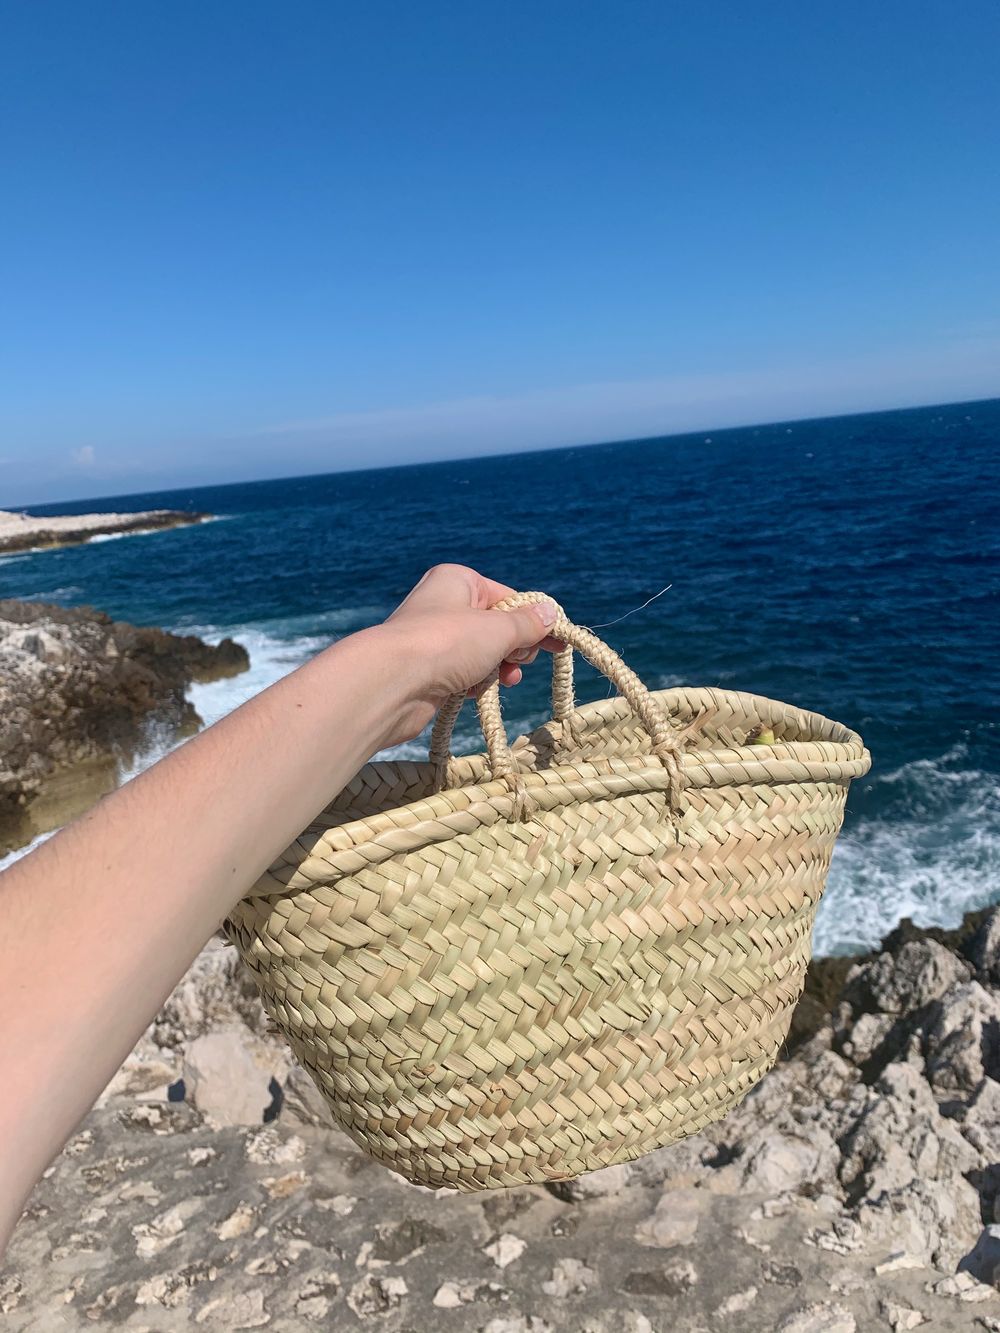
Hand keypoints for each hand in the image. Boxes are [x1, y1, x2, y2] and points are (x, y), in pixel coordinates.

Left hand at [379, 564, 561, 743]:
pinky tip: (477, 691)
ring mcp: (433, 639)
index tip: (555, 642)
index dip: (532, 620)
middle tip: (518, 660)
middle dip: (514, 647)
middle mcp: (443, 605)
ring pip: (481, 653)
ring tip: (504, 679)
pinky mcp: (427, 670)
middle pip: (495, 626)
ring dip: (498, 668)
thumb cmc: (446, 644)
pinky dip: (476, 682)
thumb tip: (550, 613)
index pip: (507, 597)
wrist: (391, 683)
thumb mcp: (497, 629)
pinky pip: (463, 673)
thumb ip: (527, 624)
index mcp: (458, 580)